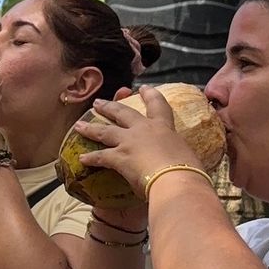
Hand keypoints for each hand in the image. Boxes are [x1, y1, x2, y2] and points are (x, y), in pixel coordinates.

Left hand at [68, 87, 196, 202]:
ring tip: (79, 125)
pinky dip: (91, 158)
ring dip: (90, 128)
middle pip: (122, 113)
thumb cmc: (188, 171)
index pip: (158, 106)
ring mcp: (129, 141)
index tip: (144, 88)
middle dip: (109, 106)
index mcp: (164, 127)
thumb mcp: (187, 157)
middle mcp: (144, 129)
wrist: (177, 180)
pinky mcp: (119, 157)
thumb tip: (182, 166)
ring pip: (105, 131)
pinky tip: (82, 159)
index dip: (150, 95)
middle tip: (99, 103)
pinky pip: (101, 156)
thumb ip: (179, 157)